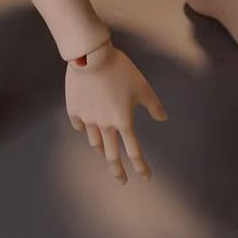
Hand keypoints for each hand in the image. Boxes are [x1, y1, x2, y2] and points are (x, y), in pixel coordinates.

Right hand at [65, 41, 167, 182]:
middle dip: (118, 171)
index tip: (146, 177)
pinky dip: (84, 128)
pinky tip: (86, 126)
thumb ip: (154, 106)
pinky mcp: (74, 109)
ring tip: (105, 151)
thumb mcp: (143, 86)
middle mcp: (105, 125)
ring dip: (102, 149)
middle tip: (121, 180)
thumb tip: (164, 119)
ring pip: (95, 141)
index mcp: (123, 121)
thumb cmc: (120, 69)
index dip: (141, 167)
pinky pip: (80, 125)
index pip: (134, 152)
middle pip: (111, 156)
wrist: (91, 56)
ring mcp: (88, 119)